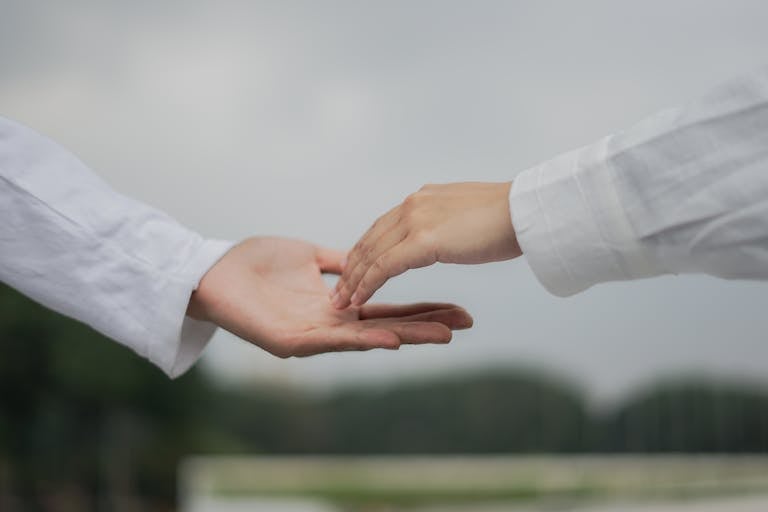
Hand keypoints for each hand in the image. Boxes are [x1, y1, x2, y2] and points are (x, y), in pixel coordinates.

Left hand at [187, 237, 472, 356]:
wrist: (213, 270)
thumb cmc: (255, 263)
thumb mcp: (308, 256)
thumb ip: (338, 262)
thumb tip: (365, 257)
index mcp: (336, 305)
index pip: (388, 308)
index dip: (421, 309)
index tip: (457, 307)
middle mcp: (330, 325)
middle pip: (386, 326)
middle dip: (426, 326)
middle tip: (465, 324)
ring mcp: (312, 336)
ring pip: (366, 338)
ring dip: (405, 336)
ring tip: (442, 335)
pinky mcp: (290, 342)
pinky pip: (331, 341)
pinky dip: (362, 339)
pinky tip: (390, 339)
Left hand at [332, 182, 520, 308]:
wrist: (527, 210)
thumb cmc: (510, 217)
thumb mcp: (469, 214)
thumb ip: (450, 222)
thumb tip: (451, 232)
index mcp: (423, 199)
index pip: (383, 226)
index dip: (366, 250)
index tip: (353, 269)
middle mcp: (413, 205)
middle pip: (371, 239)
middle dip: (352, 266)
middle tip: (338, 288)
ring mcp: (416, 220)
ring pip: (372, 254)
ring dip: (353, 279)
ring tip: (341, 301)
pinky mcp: (423, 241)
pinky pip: (385, 267)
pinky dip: (368, 284)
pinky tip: (358, 299)